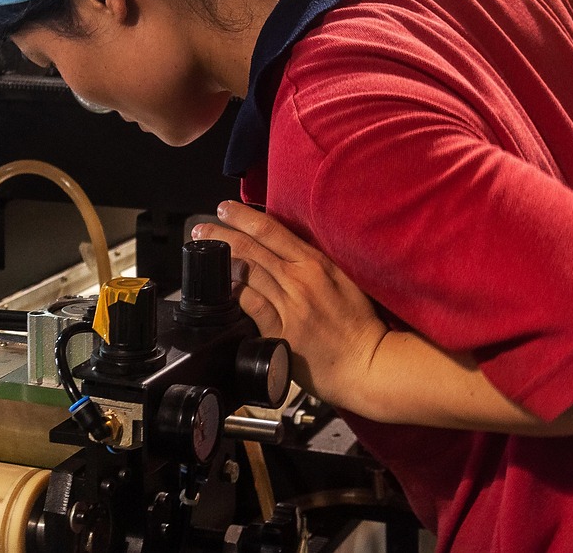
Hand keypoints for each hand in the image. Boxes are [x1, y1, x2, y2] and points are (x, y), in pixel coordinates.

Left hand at [191, 201, 387, 409]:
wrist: (370, 364)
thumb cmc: (360, 325)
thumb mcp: (343, 281)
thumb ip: (315, 263)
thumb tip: (286, 248)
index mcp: (317, 263)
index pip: (272, 230)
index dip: (243, 217)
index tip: (225, 208)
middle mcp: (301, 280)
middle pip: (252, 248)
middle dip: (222, 234)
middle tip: (202, 227)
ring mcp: (290, 306)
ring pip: (247, 273)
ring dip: (222, 260)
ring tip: (203, 253)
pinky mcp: (282, 333)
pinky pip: (252, 306)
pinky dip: (235, 294)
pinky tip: (221, 287)